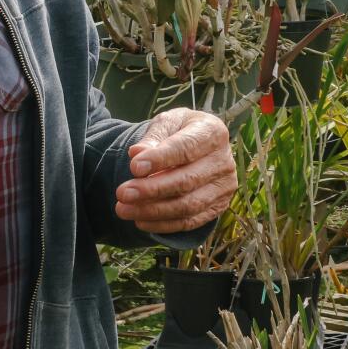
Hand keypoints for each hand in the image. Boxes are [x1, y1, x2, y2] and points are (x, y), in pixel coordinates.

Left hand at [115, 107, 235, 233]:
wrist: (196, 145)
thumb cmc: (177, 131)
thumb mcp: (166, 124)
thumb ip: (153, 137)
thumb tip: (136, 153)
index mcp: (212, 132)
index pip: (186, 148)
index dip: (160, 159)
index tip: (134, 167)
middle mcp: (224, 161)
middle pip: (187, 180)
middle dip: (152, 189)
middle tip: (122, 193)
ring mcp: (224, 186)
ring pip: (188, 205)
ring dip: (153, 211)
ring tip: (124, 209)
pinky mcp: (218, 206)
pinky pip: (190, 221)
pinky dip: (164, 224)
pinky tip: (140, 221)